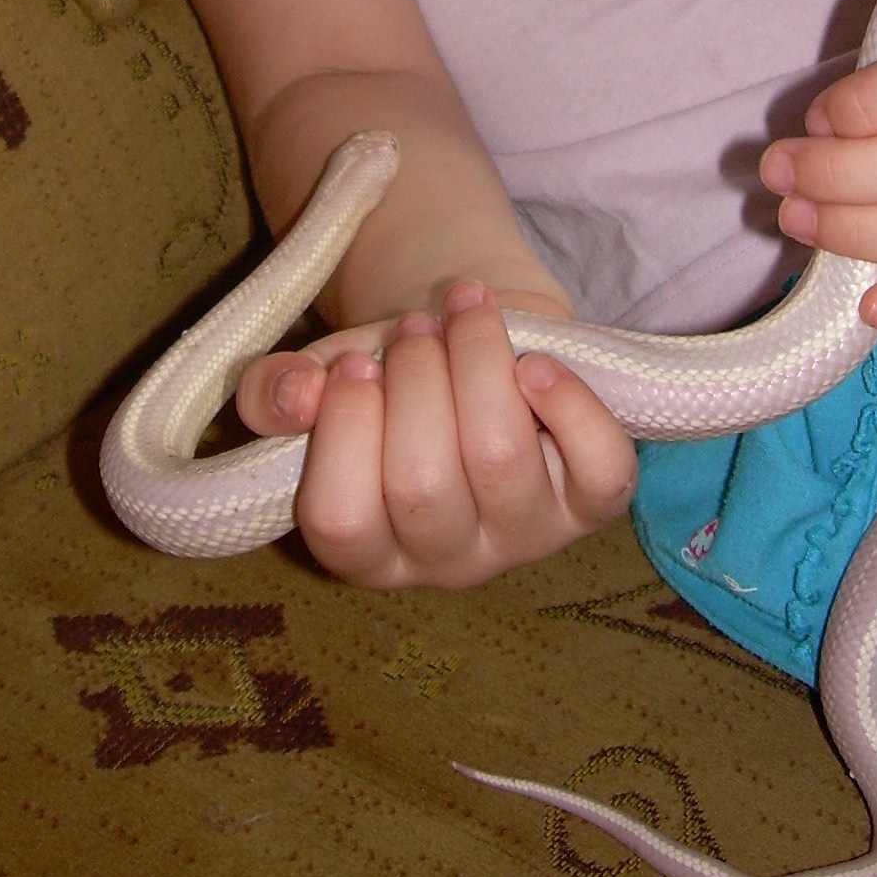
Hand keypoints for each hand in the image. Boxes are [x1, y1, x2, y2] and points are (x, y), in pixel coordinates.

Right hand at [235, 281, 638, 588]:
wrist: (475, 348)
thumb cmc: (391, 381)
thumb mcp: (321, 380)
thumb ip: (276, 392)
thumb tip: (295, 396)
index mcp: (370, 552)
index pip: (341, 521)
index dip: (344, 430)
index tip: (354, 361)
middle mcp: (450, 563)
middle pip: (423, 485)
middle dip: (415, 381)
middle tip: (415, 328)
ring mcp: (528, 538)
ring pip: (501, 459)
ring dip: (478, 365)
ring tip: (464, 314)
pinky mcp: (592, 503)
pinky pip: (601, 470)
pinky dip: (572, 406)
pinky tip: (535, 363)